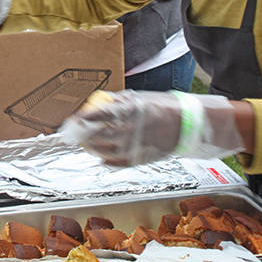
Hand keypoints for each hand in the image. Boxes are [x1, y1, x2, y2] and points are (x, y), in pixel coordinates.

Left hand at [60, 90, 243, 166]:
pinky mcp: (142, 157)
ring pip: (107, 150)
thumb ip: (120, 102)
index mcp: (131, 111)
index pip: (102, 114)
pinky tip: (101, 159)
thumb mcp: (141, 98)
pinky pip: (121, 162)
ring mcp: (137, 145)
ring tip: (86, 145)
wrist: (187, 123)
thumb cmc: (163, 107)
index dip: (86, 117)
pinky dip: (109, 162)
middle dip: (84, 136)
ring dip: (93, 148)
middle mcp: (132, 129)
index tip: (75, 118)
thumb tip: (100, 102)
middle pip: (100, 135)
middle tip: (74, 134)